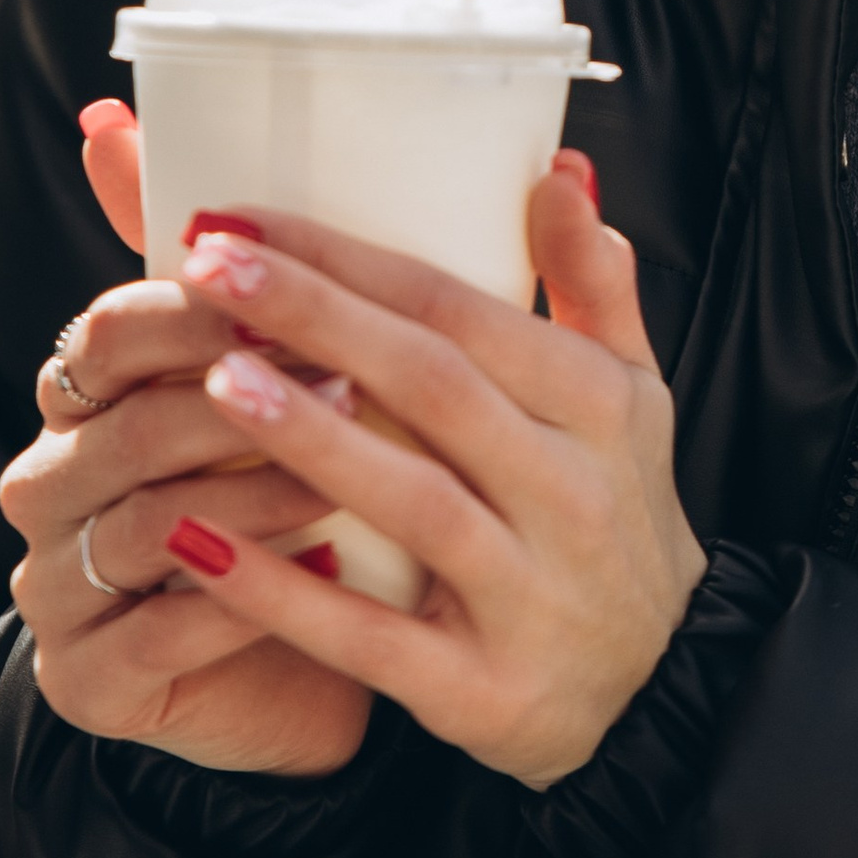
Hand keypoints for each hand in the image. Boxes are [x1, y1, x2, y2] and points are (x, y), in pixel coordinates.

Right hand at [0, 102, 372, 778]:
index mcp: (85, 398)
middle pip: (122, 423)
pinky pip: (154, 632)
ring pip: (141, 522)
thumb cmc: (303, 492)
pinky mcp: (84, 680)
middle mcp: (50, 482)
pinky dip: (246, 601)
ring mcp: (57, 585)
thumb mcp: (283, 370)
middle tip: (351, 381)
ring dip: (254, 495)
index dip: (197, 310)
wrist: (315, 665)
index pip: (106, 331)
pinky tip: (330, 575)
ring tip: (351, 481)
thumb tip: (116, 110)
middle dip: (240, 400)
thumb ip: (229, 257)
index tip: (300, 292)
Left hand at [166, 158, 706, 790]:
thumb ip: (591, 281)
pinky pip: (371, 638)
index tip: (248, 219)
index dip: (354, 262)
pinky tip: (198, 547)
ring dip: (310, 440)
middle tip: (205, 265)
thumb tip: (557, 168)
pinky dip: (284, 593)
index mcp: (596, 403)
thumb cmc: (615, 511)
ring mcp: (527, 593)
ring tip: (212, 380)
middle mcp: (569, 491)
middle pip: (433, 386)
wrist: (659, 689)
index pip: (464, 313)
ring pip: (412, 502)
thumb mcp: (629, 394)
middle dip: (316, 319)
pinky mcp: (480, 689)